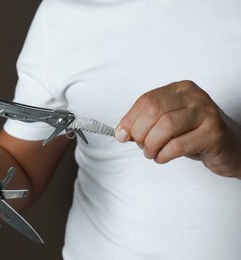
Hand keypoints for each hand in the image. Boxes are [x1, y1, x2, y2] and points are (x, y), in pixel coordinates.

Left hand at [115, 80, 240, 176]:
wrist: (230, 147)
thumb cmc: (194, 134)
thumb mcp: (168, 123)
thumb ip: (145, 123)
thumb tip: (121, 132)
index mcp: (180, 89)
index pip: (146, 99)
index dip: (130, 119)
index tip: (122, 135)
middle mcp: (194, 96)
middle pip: (154, 110)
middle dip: (140, 132)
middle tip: (140, 146)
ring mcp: (206, 113)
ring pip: (165, 126)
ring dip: (151, 145)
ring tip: (151, 153)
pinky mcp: (214, 134)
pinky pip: (178, 145)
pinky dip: (163, 155)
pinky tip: (162, 158)